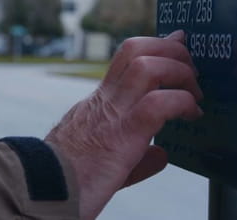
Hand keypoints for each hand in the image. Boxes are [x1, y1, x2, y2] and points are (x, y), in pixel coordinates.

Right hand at [45, 30, 202, 218]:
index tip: (177, 43)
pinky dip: (181, 102)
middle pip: (136, 48)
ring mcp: (111, 114)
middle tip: (192, 71)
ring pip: (147, 66)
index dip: (156, 45)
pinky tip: (191, 115)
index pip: (127, 59)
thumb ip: (137, 155)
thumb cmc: (69, 184)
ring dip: (179, 71)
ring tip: (194, 93)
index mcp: (98, 104)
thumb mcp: (105, 162)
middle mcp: (103, 100)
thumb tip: (161, 154)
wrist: (42, 194)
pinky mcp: (121, 135)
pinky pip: (157, 104)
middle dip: (171, 50)